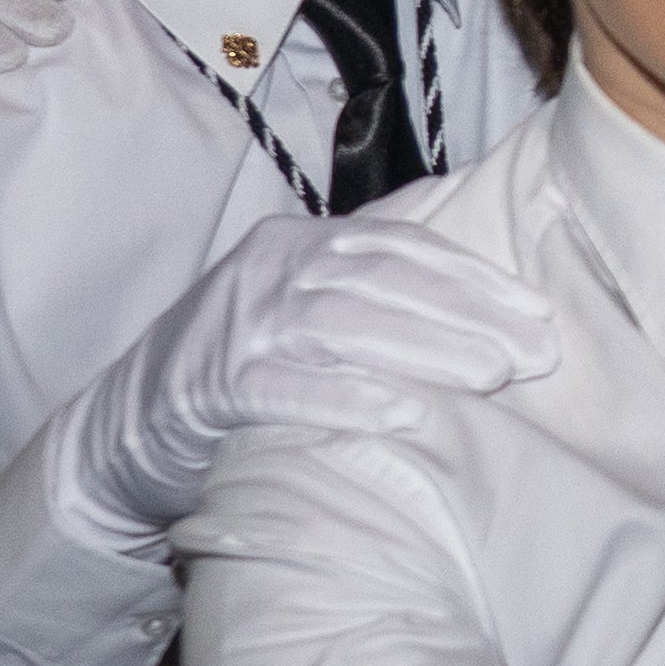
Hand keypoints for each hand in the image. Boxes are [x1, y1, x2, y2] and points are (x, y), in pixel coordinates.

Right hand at [65, 205, 567, 529]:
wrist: (128, 422)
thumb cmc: (237, 364)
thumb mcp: (298, 305)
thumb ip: (367, 286)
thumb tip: (466, 275)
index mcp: (300, 242)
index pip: (401, 247)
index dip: (472, 277)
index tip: (536, 309)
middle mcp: (271, 270)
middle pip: (384, 282)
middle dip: (467, 314)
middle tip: (534, 351)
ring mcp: (239, 325)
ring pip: (345, 326)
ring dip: (425, 349)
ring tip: (491, 377)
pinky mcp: (213, 385)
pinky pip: (287, 389)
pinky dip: (346, 398)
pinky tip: (403, 416)